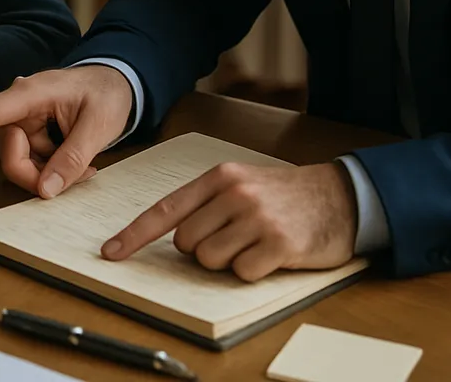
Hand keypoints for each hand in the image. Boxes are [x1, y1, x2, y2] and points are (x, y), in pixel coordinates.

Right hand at [0, 65, 133, 196]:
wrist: (118, 83)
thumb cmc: (107, 93)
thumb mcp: (100, 125)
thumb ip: (73, 158)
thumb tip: (46, 190)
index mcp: (32, 93)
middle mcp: (21, 107)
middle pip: (9, 155)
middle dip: (37, 175)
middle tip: (77, 175)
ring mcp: (25, 123)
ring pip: (20, 164)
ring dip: (50, 173)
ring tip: (84, 164)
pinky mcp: (32, 135)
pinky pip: (32, 164)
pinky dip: (54, 170)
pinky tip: (78, 162)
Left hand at [101, 161, 357, 280]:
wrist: (339, 196)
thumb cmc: (282, 194)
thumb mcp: (240, 183)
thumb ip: (206, 202)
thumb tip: (173, 236)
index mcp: (218, 177)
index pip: (166, 209)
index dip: (135, 234)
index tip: (112, 252)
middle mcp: (233, 194)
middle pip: (187, 243)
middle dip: (203, 249)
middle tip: (233, 236)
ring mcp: (255, 218)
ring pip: (211, 260)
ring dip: (228, 261)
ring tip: (253, 242)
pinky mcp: (278, 243)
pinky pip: (243, 272)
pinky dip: (253, 270)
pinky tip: (271, 253)